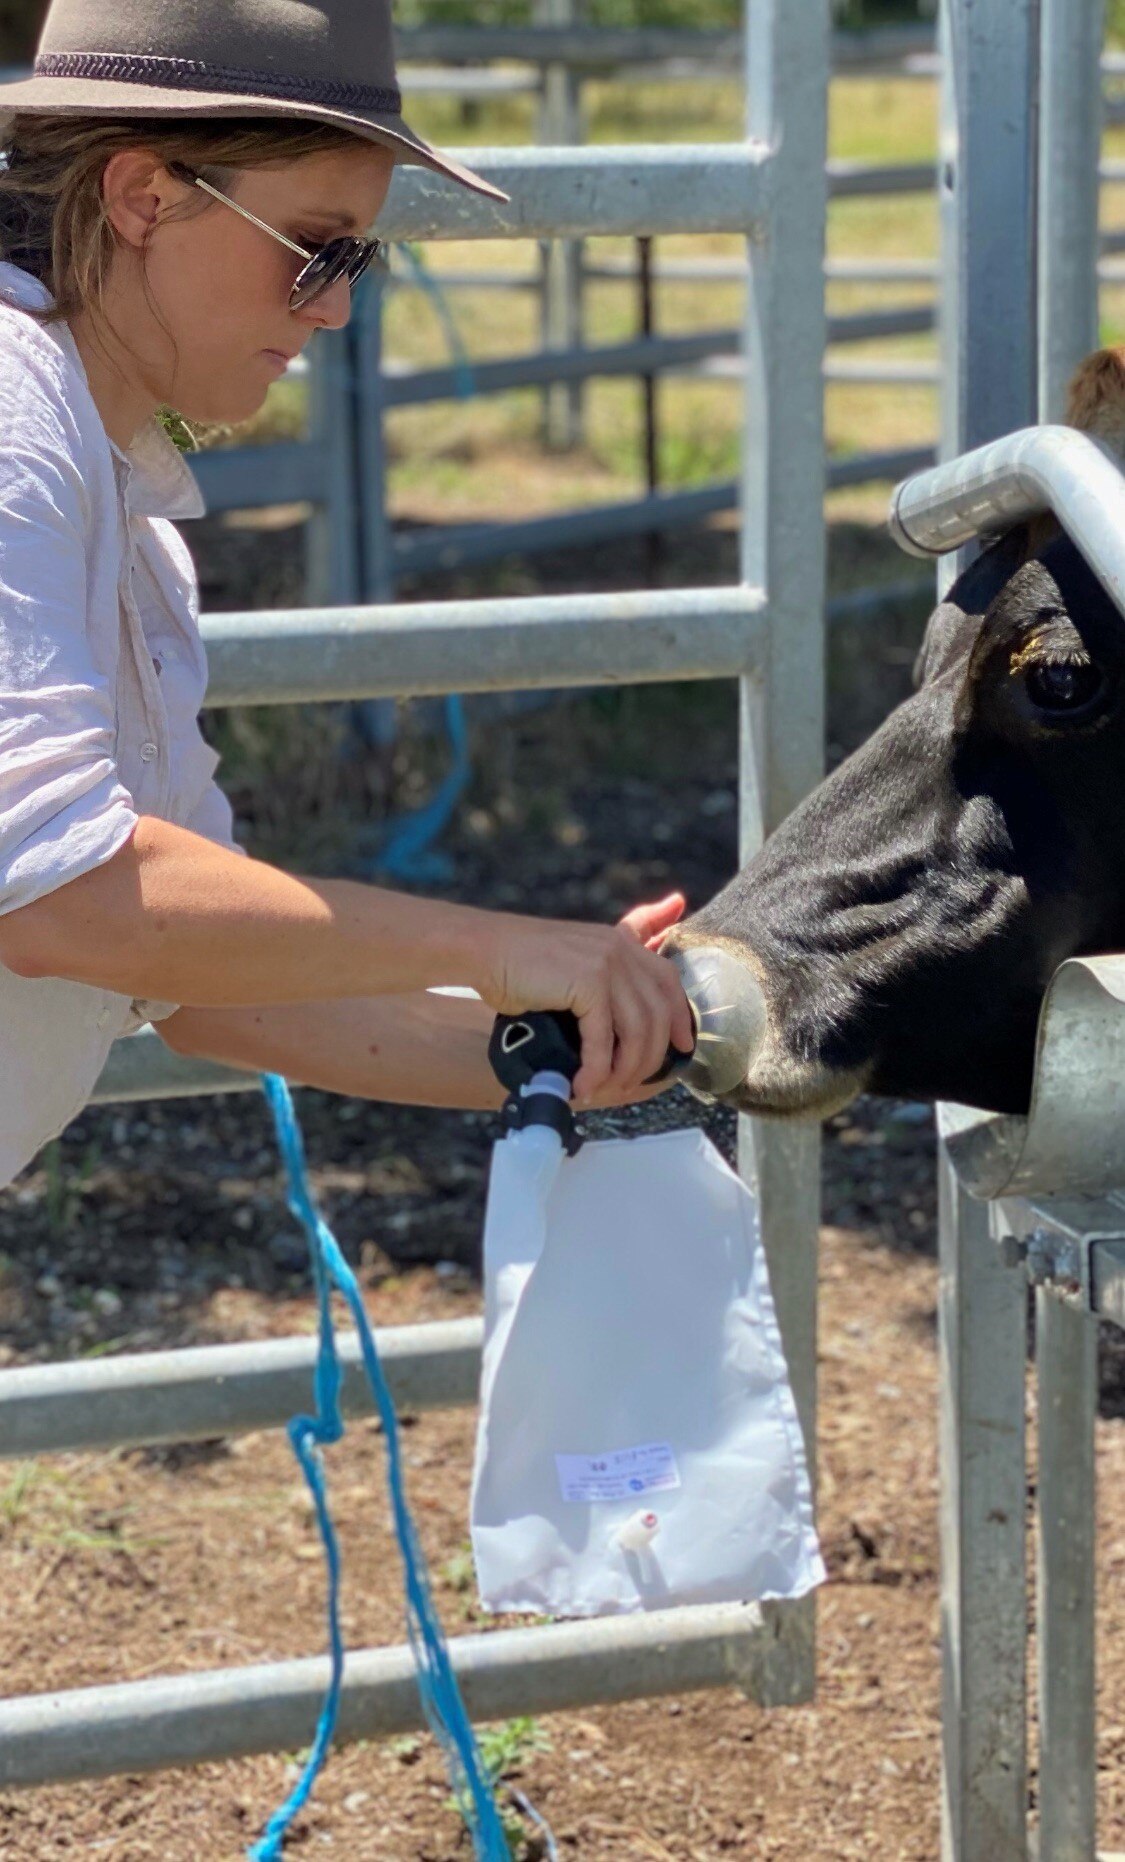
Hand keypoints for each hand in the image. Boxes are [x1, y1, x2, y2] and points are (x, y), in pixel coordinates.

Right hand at [474, 892, 694, 1102]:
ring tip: (605, 1088)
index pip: (668, 979)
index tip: (683, 1046)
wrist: (483, 950)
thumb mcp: (570, 960)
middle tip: (630, 1083)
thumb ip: (599, 973)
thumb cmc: (520, 963)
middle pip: (657, 1012)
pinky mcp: (587, 982)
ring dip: (625, 1069)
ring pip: (636, 1030)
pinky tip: (583, 1084)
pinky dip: (596, 1068)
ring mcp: (606, 963)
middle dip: (650, 1055)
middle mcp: (619, 949)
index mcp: (620, 942)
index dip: (679, 1016)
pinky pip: (604, 1038)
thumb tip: (614, 1019)